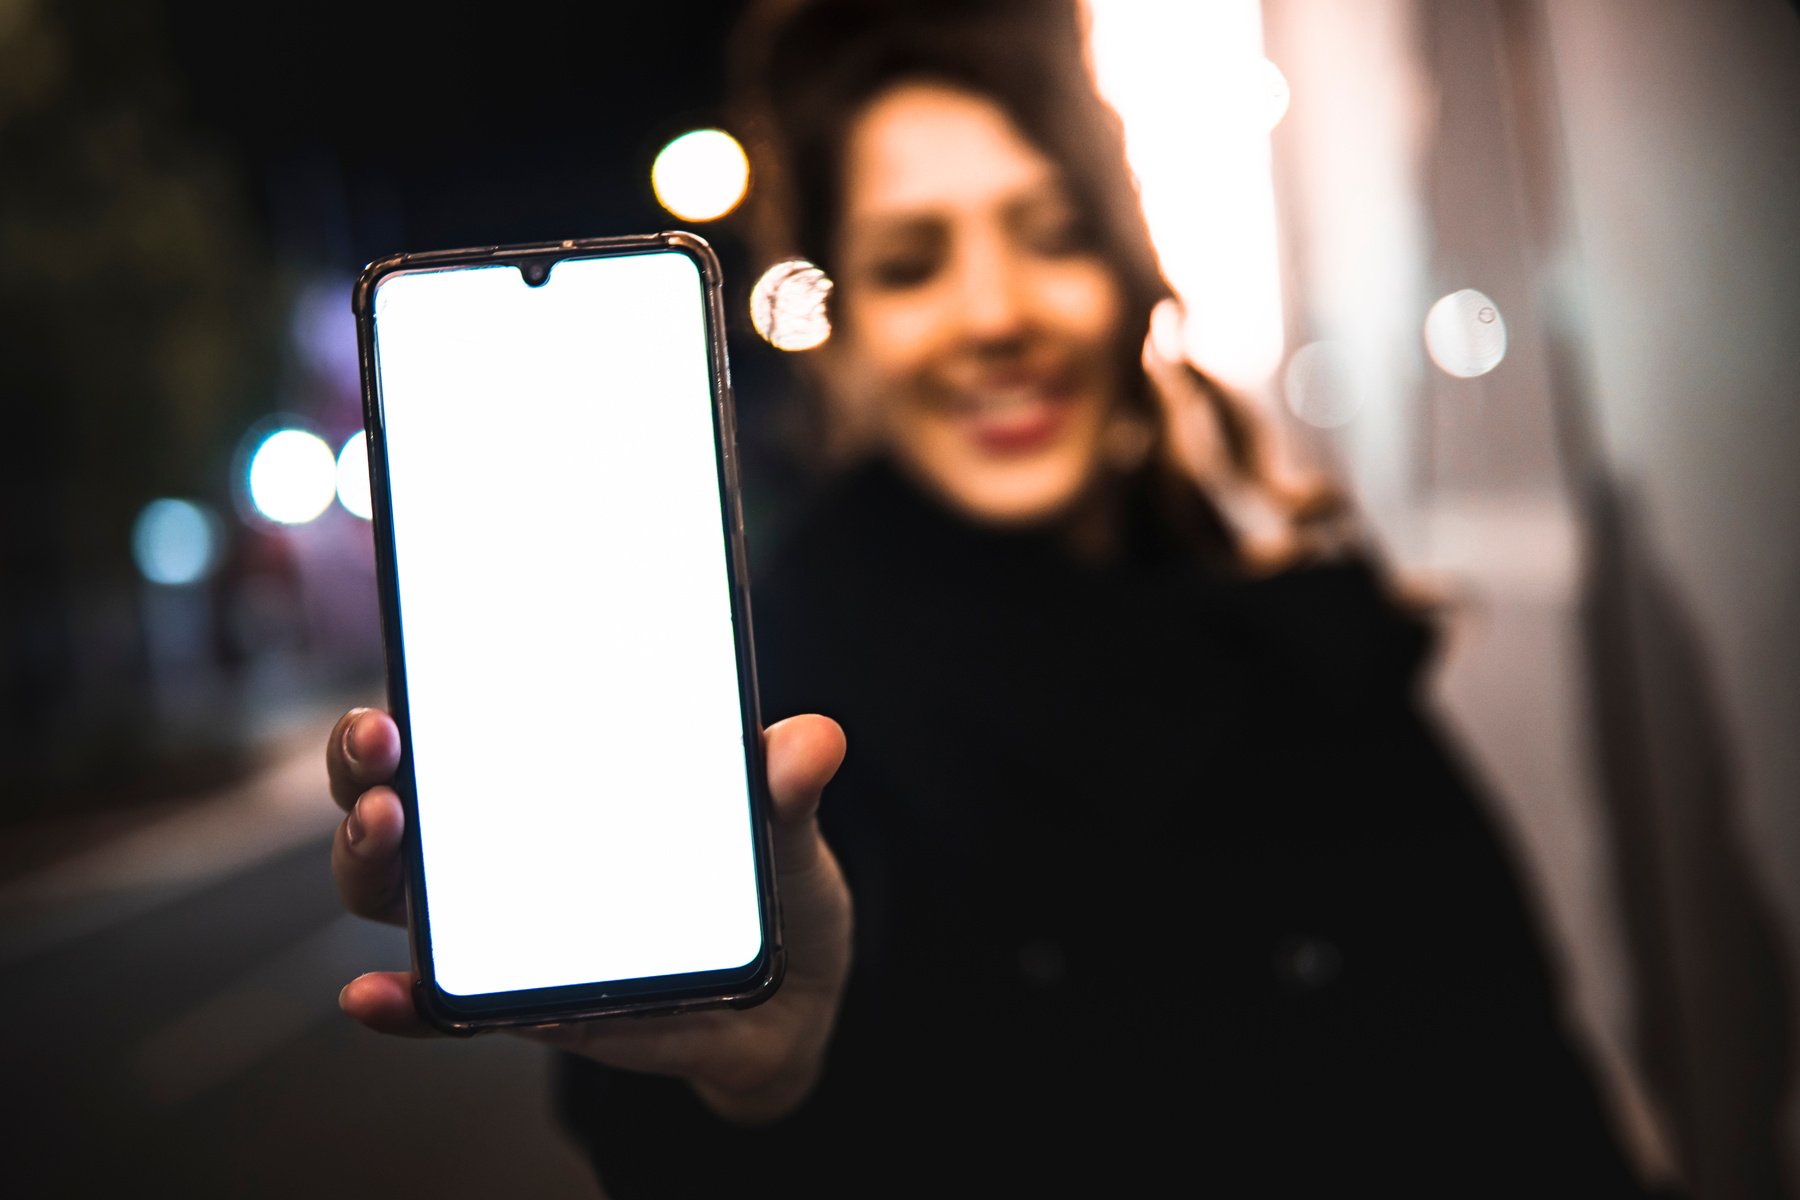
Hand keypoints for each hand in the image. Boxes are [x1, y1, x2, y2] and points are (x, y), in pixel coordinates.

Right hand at [326, 706, 851, 1123]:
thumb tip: (813, 742)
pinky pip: (444, 1008)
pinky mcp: (528, 1003)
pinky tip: (376, 996)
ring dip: (368, 864)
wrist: (793, 996)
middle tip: (382, 747)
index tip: (398, 686)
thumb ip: (785, 778)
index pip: (454, 727)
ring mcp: (507, 926)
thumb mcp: (781, 820)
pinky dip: (405, 1007)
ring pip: (399, 895)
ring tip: (383, 829)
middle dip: (363, 769)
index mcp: (552, 777)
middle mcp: (506, 846)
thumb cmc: (765, 880)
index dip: (406, 703)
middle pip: (394, 802)